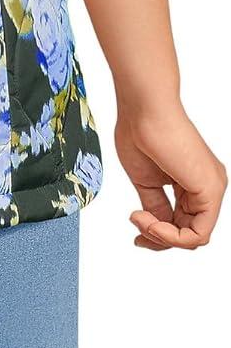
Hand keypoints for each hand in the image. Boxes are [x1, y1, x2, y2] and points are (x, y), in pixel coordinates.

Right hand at [115, 103, 226, 250]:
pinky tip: (149, 222)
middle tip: (137, 230)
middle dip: (159, 238)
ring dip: (162, 237)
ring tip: (139, 220)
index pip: (183, 223)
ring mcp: (212, 187)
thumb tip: (153, 227)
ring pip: (195, 237)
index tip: (135, 227)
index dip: (158, 235)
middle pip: (189, 233)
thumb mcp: (146, 181)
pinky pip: (198, 233)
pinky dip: (171, 236)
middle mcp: (207, 185)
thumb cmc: (139, 132)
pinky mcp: (211, 190)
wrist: (143, 109)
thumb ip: (155, 206)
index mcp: (193, 182)